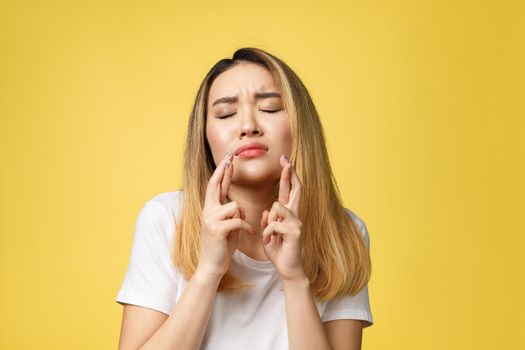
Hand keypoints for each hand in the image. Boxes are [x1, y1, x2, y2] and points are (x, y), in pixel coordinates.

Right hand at [197, 152, 255, 279]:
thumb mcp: (228, 227)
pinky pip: (238, 220)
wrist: (213, 265)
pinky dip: (246, 227)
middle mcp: (207, 211)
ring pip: (234, 206)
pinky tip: (250, 233)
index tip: (228, 160)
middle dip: (224, 171)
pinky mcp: (216, 229)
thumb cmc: (222, 246)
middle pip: (215, 186)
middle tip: (230, 158)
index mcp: (210, 210)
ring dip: (242, 217)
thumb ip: (231, 214)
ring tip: (244, 229)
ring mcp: (210, 219)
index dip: (222, 173)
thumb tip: (238, 206)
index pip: (215, 187)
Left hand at [260, 155, 304, 280]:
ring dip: (268, 222)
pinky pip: (274, 224)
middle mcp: (295, 215)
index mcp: (288, 214)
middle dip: (290, 175)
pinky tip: (271, 241)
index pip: (290, 190)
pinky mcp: (295, 232)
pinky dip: (268, 233)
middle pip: (295, 189)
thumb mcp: (268, 232)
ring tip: (270, 236)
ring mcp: (297, 222)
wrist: (287, 269)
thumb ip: (268, 220)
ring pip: (277, 207)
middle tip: (287, 161)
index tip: (285, 160)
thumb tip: (267, 210)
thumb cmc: (278, 250)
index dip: (288, 175)